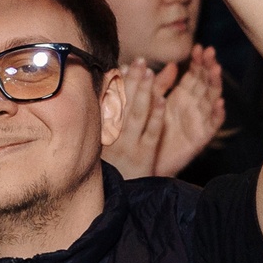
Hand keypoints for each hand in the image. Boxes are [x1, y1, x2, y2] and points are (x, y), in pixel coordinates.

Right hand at [104, 60, 172, 179]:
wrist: (115, 200)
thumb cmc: (113, 168)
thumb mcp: (108, 144)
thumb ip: (115, 117)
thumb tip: (119, 92)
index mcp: (101, 134)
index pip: (109, 103)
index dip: (117, 83)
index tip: (124, 66)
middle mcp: (112, 138)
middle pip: (123, 104)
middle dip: (131, 81)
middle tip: (139, 62)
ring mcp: (128, 146)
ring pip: (136, 115)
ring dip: (143, 92)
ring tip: (149, 72)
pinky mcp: (143, 157)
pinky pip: (150, 133)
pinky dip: (155, 115)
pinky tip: (161, 100)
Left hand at [155, 46, 225, 174]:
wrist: (144, 161)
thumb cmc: (147, 130)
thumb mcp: (151, 103)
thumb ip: (159, 85)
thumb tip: (172, 64)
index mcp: (182, 97)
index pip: (195, 75)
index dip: (198, 62)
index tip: (199, 47)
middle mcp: (193, 107)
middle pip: (205, 83)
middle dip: (208, 67)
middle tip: (210, 52)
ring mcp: (198, 121)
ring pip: (211, 99)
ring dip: (215, 84)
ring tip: (216, 69)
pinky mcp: (199, 138)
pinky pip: (212, 125)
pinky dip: (217, 114)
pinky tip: (219, 103)